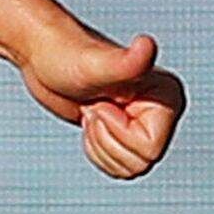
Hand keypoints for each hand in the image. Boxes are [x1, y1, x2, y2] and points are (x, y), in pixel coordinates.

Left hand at [19, 22, 183, 178]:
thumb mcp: (96, 66)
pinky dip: (96, 150)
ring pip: (130, 168)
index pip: (150, 150)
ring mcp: (144, 123)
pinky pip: (118, 167)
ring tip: (92, 110)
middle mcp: (162, 111)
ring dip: (99, 143)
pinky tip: (90, 120)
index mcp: (168, 97)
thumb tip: (146, 45)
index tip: (102, 103)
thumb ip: (127, 62)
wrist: (45, 56)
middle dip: (106, 138)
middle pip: (141, 162)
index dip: (116, 132)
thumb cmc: (66, 56)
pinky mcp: (126, 133)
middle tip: (95, 106)